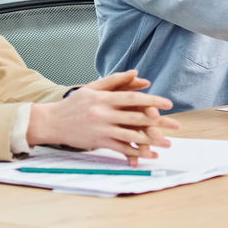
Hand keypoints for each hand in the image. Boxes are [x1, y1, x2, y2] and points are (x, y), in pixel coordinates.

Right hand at [28, 70, 180, 163]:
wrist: (51, 122)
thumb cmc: (74, 104)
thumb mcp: (92, 88)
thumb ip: (115, 80)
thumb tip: (137, 72)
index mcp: (104, 98)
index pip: (133, 98)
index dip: (152, 100)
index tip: (168, 104)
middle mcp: (103, 114)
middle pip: (135, 117)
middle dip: (158, 122)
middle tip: (175, 125)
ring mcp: (101, 129)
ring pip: (130, 135)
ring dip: (150, 140)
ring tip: (166, 142)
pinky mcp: (98, 142)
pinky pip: (120, 148)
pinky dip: (135, 152)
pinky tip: (147, 155)